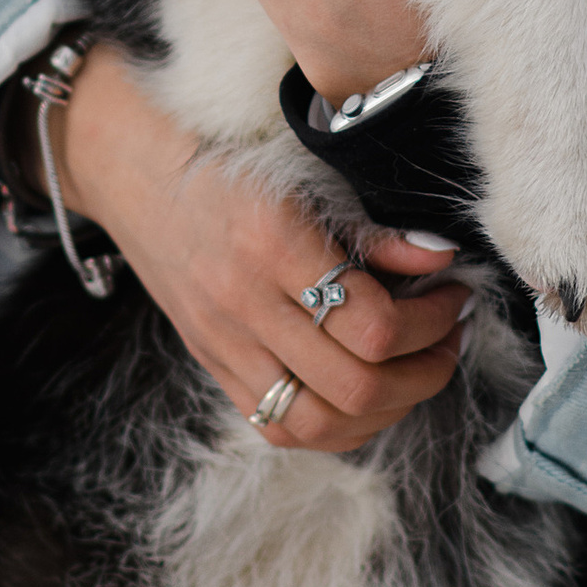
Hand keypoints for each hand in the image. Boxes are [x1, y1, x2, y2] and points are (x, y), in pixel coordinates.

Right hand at [55, 45, 469, 452]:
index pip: (373, 325)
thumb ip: (373, 229)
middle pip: (355, 386)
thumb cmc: (227, 158)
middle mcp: (243, 304)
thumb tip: (442, 263)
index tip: (454, 292)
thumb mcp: (304, 172)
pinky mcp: (212, 365)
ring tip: (418, 368)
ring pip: (320, 424)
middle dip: (426, 370)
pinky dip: (338, 422)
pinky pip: (281, 427)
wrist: (132, 170)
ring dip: (388, 408)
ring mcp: (222, 344)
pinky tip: (367, 390)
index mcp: (271, 244)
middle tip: (451, 335)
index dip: (433, 320)